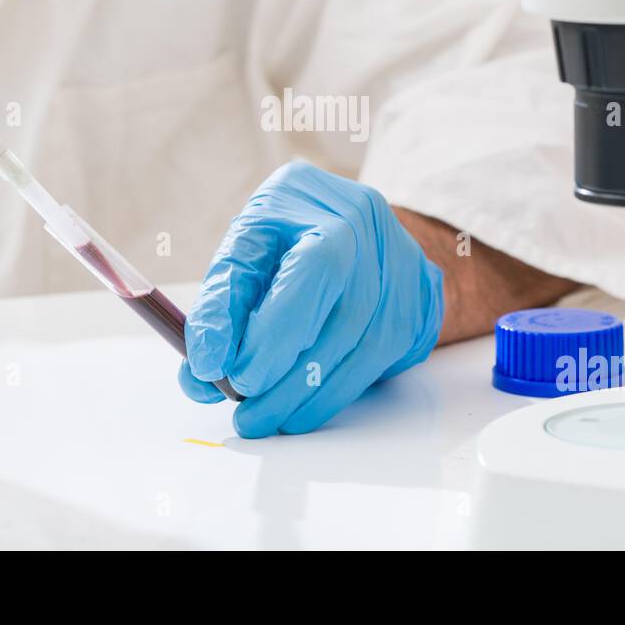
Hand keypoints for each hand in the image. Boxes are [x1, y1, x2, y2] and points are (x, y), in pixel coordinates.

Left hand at [180, 161, 443, 436]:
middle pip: (346, 317)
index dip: (271, 331)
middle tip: (244, 414)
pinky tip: (303, 406)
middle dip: (288, 377)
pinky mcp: (418, 305)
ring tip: (266, 419)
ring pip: (367, 348)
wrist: (348, 222)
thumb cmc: (285, 232)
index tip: (226, 374)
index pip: (314, 270)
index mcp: (328, 205)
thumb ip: (223, 300)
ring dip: (313, 396)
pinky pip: (382, 361)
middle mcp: (377, 230)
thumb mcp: (245, 245)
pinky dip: (337, 392)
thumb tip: (205, 366)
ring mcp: (406, 268)